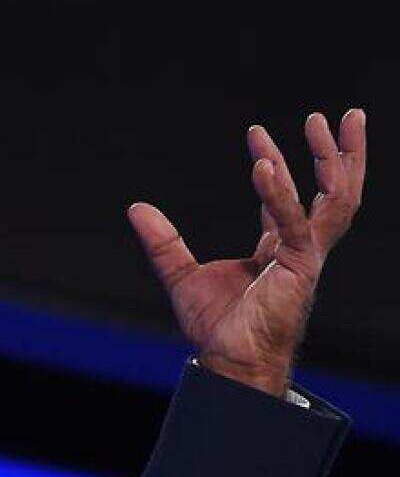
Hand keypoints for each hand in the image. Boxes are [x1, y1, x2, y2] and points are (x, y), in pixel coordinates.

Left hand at [127, 110, 365, 395]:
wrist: (228, 360)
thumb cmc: (215, 327)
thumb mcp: (180, 274)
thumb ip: (162, 241)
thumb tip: (136, 208)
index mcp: (280, 252)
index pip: (286, 199)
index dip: (276, 166)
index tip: (255, 133)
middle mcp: (301, 250)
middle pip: (335, 194)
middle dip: (340, 154)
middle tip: (339, 116)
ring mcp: (307, 258)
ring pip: (337, 201)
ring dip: (337, 160)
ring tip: (329, 122)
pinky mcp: (301, 268)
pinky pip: (296, 222)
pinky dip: (279, 193)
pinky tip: (263, 164)